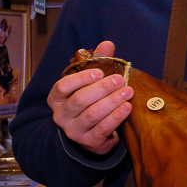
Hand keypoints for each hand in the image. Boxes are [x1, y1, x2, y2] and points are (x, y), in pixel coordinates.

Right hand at [47, 40, 132, 154]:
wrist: (92, 134)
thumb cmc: (90, 102)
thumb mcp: (90, 82)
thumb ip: (97, 62)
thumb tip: (107, 44)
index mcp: (57, 98)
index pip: (62, 86)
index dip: (80, 79)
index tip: (99, 72)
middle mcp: (61, 115)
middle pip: (80, 100)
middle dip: (102, 88)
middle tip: (120, 79)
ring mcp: (74, 130)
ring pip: (92, 114)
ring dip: (112, 101)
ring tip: (128, 92)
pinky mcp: (89, 142)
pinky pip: (103, 128)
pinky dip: (116, 117)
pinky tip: (127, 107)